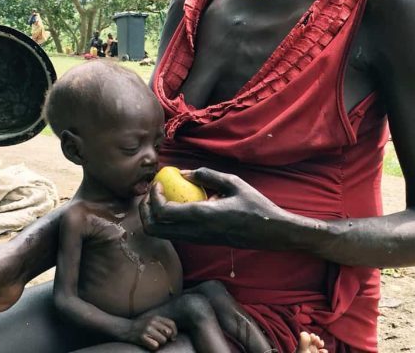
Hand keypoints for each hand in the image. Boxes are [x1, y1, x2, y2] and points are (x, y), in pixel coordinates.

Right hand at [117, 314, 176, 349]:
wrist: (125, 328)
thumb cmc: (140, 327)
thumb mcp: (151, 321)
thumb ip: (162, 325)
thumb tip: (173, 336)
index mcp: (156, 317)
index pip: (171, 324)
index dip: (175, 332)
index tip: (173, 338)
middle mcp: (152, 322)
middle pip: (168, 333)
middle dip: (167, 338)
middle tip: (160, 340)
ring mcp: (147, 329)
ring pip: (163, 340)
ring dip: (159, 343)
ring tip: (152, 341)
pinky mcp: (142, 337)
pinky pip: (155, 346)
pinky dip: (153, 347)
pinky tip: (148, 344)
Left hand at [139, 167, 283, 248]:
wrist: (269, 231)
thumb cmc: (254, 204)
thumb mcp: (233, 182)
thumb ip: (206, 175)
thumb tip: (183, 173)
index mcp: (202, 216)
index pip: (163, 212)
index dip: (154, 197)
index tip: (158, 181)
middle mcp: (195, 232)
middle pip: (154, 229)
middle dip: (145, 209)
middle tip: (152, 191)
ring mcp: (196, 240)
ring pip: (161, 234)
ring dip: (153, 216)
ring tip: (161, 196)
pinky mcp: (200, 241)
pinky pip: (173, 234)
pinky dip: (165, 220)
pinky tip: (177, 203)